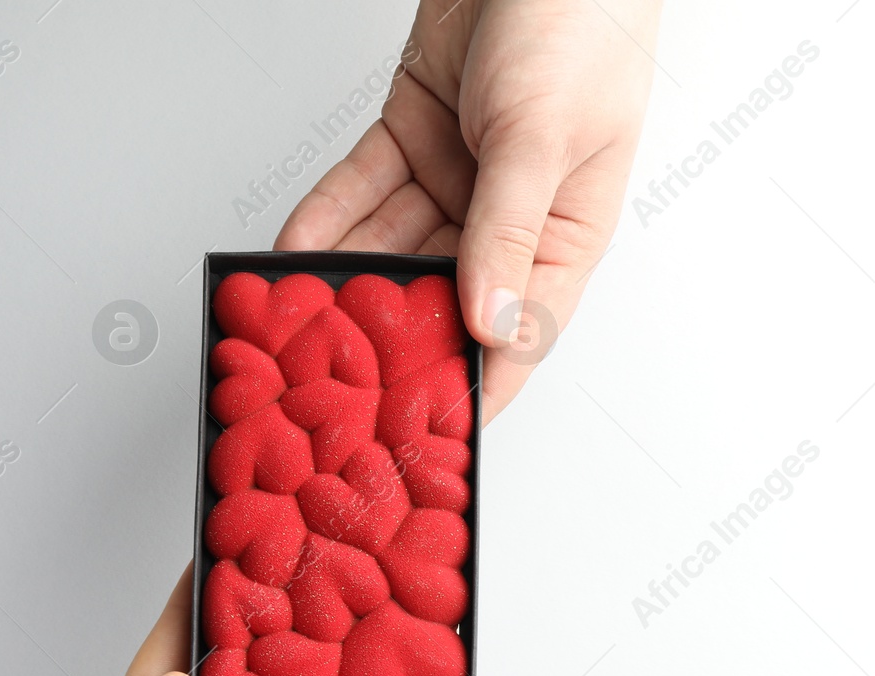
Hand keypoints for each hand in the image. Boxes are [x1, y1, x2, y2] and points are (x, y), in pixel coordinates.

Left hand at [275, 0, 663, 423]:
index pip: (517, 333)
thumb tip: (491, 324)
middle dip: (389, 340)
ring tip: (298, 327)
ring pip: (391, 249)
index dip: (472, 386)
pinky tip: (294, 256)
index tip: (429, 437)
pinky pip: (361, 192)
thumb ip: (508, 230)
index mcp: (565, 235)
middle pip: (442, 299)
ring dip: (346, 283)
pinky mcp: (412, 137)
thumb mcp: (543, 139)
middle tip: (338, 389)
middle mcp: (508, 218)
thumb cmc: (580, 29)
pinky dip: (328, 221)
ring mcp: (458, 179)